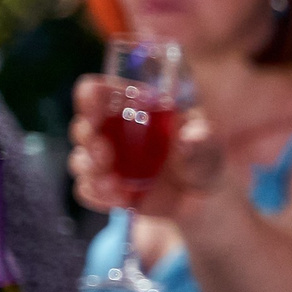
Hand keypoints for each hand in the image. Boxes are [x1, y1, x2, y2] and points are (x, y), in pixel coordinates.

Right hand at [67, 74, 223, 219]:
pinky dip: (97, 195)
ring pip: (81, 160)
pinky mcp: (107, 187)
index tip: (92, 104)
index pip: (100, 92)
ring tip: (112, 183)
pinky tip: (118, 199)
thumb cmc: (204, 160)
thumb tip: (188, 141)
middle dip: (86, 137)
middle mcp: (114, 131)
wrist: (201, 199)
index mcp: (135, 108)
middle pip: (83, 125)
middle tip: (103, 151)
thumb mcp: (210, 149)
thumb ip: (202, 143)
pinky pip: (88, 190)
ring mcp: (107, 160)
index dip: (90, 95)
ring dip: (91, 170)